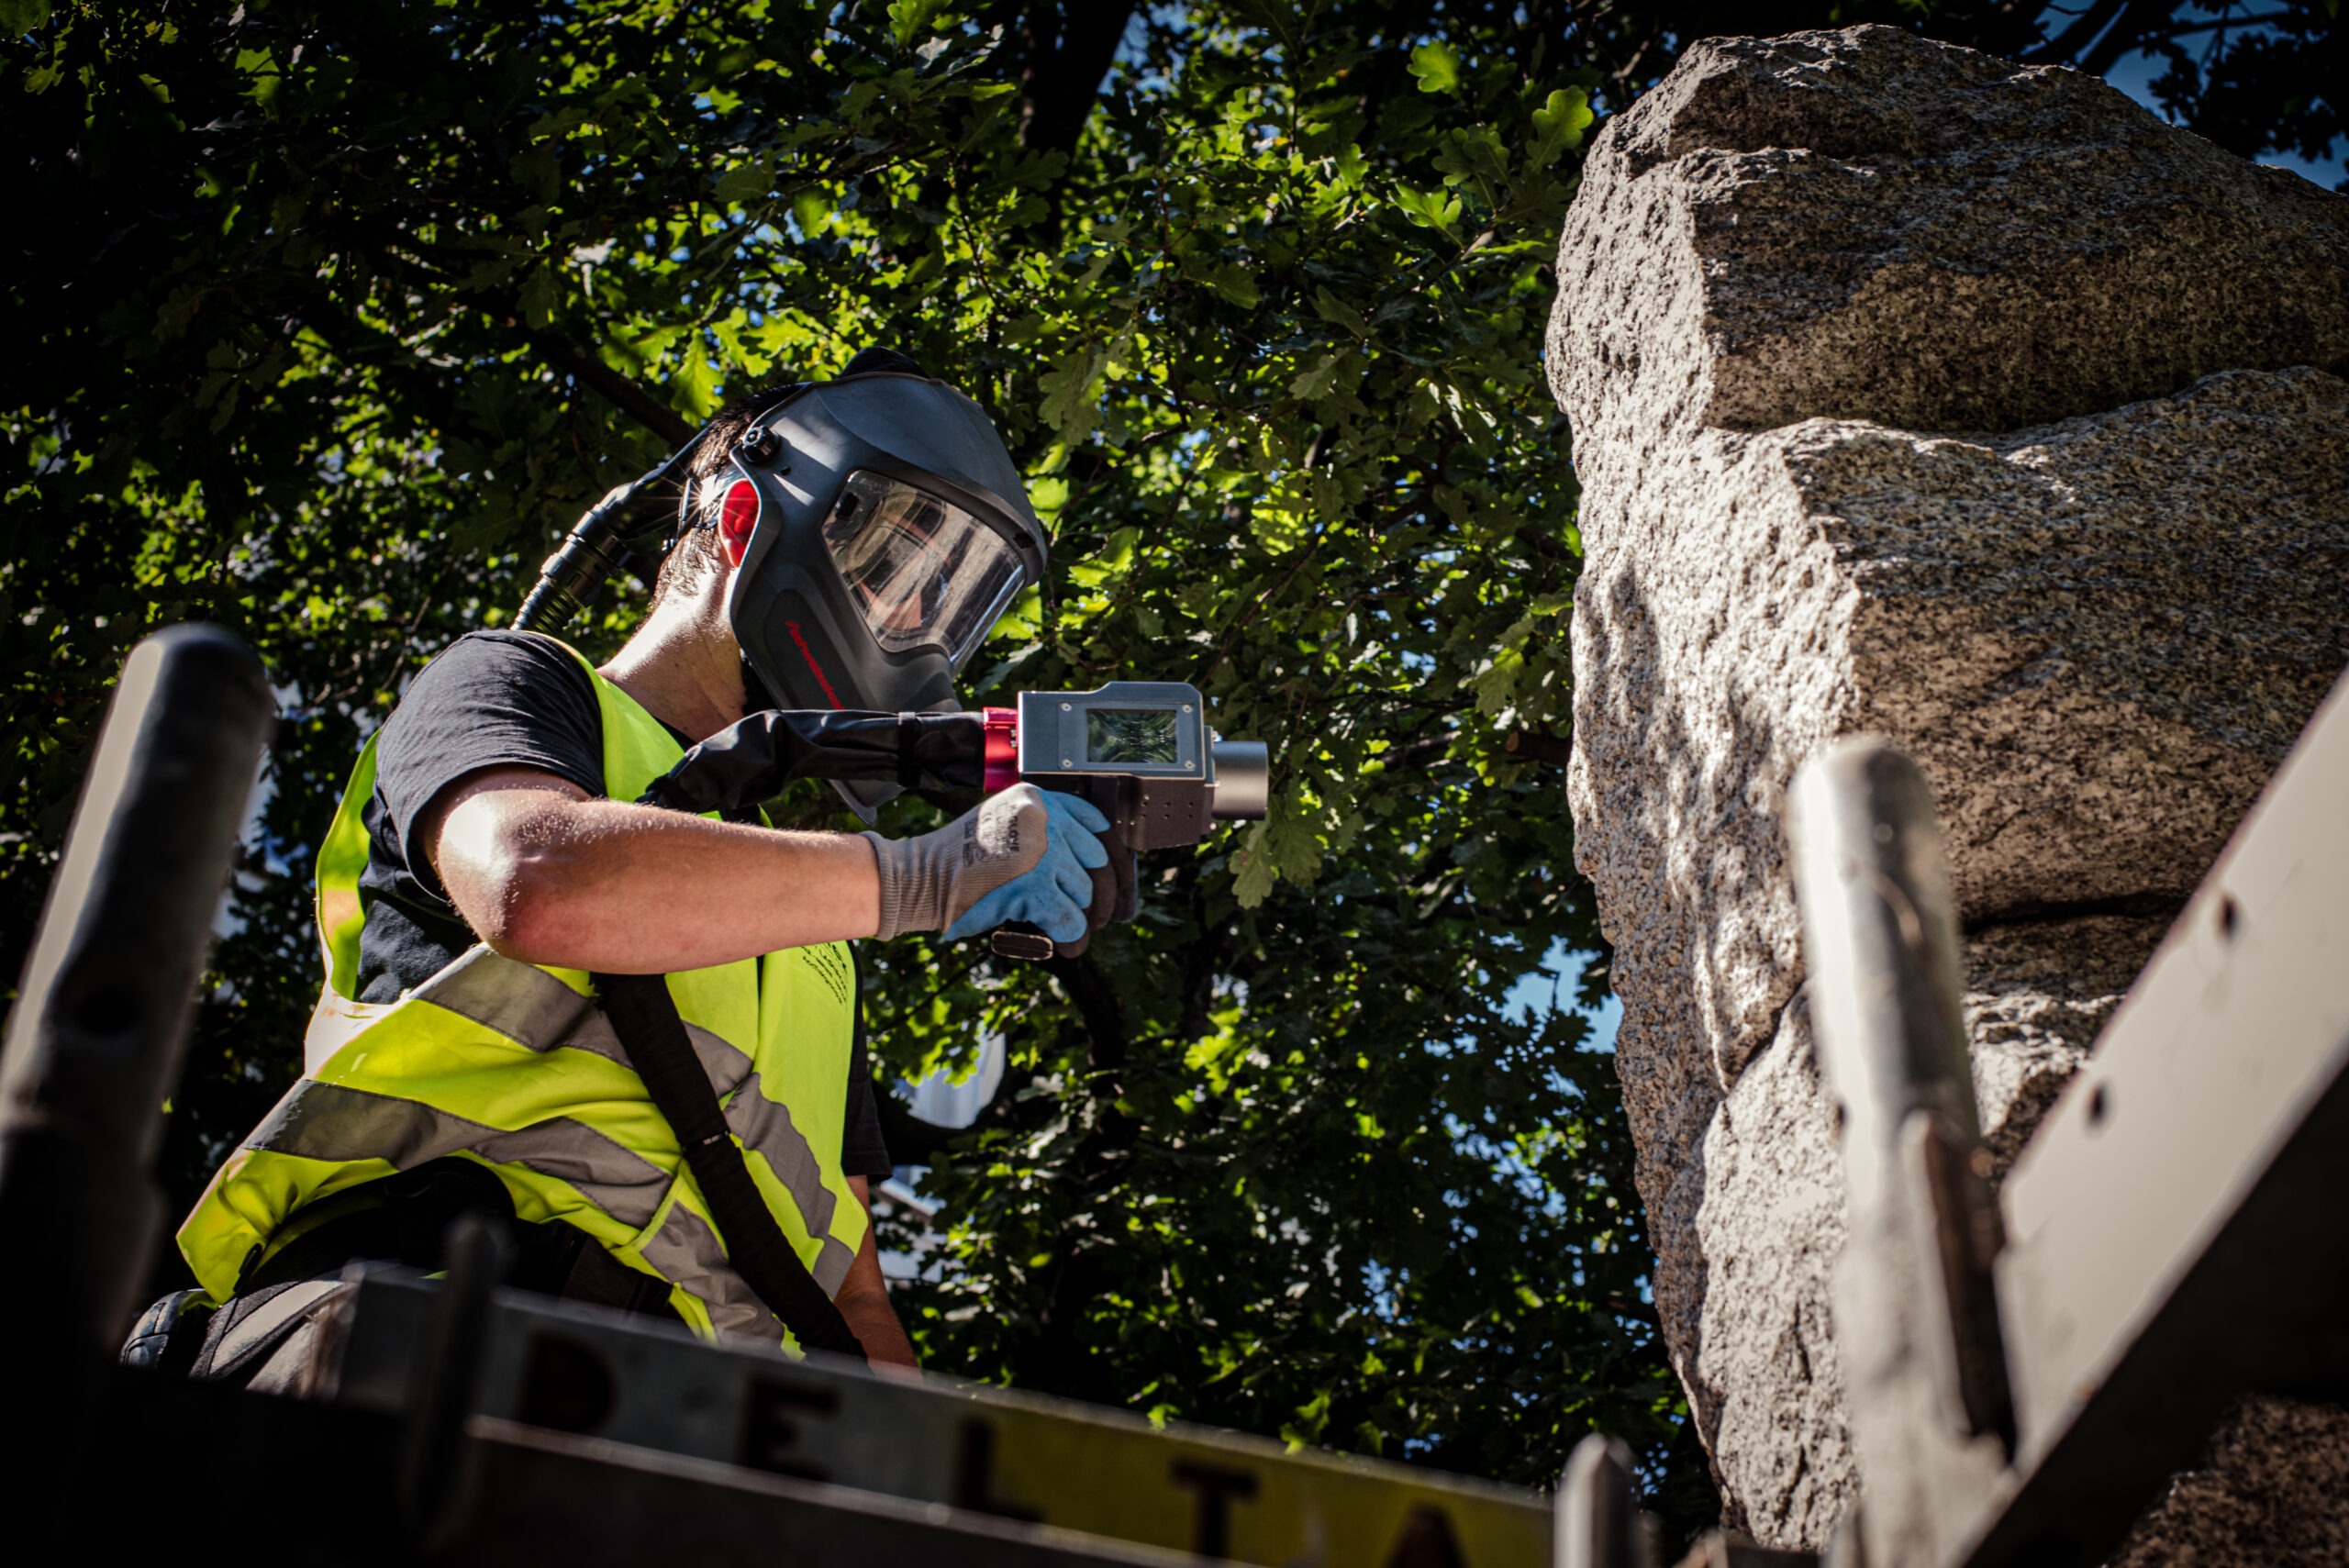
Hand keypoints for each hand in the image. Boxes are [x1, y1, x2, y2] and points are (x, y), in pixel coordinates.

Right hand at [864, 784, 1110, 943]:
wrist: (921, 877)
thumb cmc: (959, 858)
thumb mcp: (1003, 822)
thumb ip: (1041, 830)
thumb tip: (1092, 863)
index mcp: (1037, 799)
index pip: (1094, 823)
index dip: (1107, 855)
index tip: (1110, 873)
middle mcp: (1044, 819)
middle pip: (1096, 861)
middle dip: (1097, 891)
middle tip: (1095, 912)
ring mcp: (1041, 852)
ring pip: (1085, 891)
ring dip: (1077, 912)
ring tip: (1062, 922)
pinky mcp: (1034, 887)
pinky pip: (1071, 918)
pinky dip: (1072, 936)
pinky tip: (1067, 943)